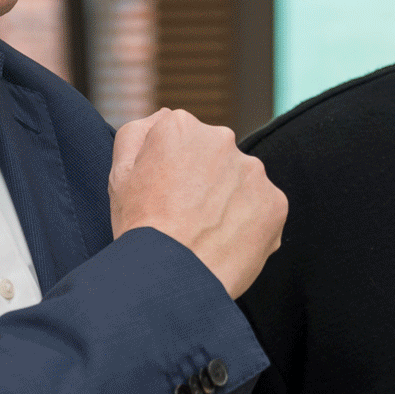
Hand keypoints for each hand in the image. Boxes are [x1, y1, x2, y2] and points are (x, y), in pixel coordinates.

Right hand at [108, 108, 287, 298]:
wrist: (170, 277)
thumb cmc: (140, 228)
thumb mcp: (119, 174)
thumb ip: (138, 134)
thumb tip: (164, 116)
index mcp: (180, 125)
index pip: (183, 141)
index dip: (173, 172)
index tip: (166, 197)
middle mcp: (221, 138)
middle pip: (215, 158)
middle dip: (205, 182)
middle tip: (186, 218)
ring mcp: (253, 170)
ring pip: (242, 183)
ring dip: (229, 203)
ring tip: (206, 235)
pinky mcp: (276, 202)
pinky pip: (264, 211)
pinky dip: (249, 226)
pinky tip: (226, 245)